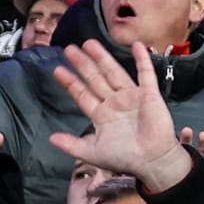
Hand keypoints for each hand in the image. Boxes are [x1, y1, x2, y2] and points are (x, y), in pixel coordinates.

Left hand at [48, 42, 194, 192]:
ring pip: (114, 73)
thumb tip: (50, 138)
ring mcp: (132, 97)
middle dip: (82, 64)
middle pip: (95, 79)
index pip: (82, 94)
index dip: (70, 82)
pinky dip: (142, 60)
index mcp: (102, 115)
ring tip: (90, 43)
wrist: (152, 160)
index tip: (57, 70)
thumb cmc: (125, 158)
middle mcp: (115, 103)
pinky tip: (136, 46)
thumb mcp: (92, 153)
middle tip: (70, 49)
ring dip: (103, 58)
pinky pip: (145, 74)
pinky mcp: (149, 94)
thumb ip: (72, 145)